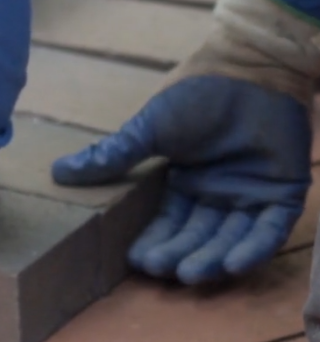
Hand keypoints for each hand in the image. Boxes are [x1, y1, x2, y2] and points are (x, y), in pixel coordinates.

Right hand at [52, 74, 311, 284]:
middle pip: (196, 237)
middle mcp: (216, 195)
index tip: (135, 259)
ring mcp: (251, 195)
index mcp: (184, 182)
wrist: (249, 67)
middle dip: (178, 256)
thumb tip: (57, 171)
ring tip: (189, 274)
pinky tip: (232, 265)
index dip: (153, 243)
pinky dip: (253, 250)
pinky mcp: (284, 193)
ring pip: (230, 240)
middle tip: (159, 270)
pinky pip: (269, 231)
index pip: (167, 224)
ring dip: (211, 260)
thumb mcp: (147, 129)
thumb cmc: (196, 95)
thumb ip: (112, 157)